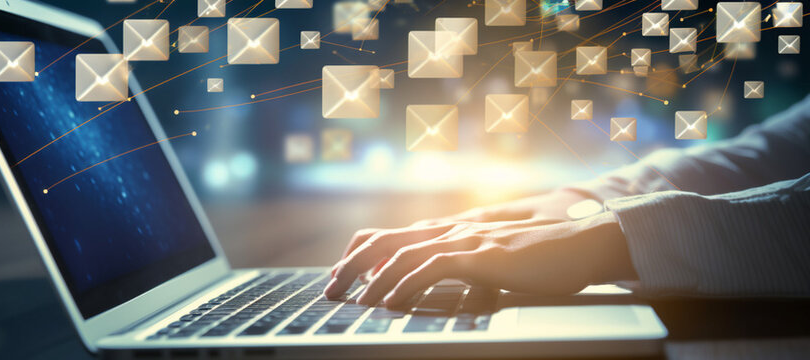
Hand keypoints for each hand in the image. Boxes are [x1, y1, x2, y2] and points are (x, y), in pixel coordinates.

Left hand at [333, 189, 595, 280]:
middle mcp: (451, 230)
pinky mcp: (482, 255)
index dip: (360, 253)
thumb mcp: (494, 262)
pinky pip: (434, 267)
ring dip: (372, 277)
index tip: (340, 274)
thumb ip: (466, 269)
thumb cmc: (544, 255)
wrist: (584, 240)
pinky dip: (407, 283)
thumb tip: (444, 288)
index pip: (391, 235)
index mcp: (451, 231)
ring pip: (402, 252)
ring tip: (354, 300)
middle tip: (329, 289)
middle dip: (351, 265)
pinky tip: (393, 302)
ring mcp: (466, 240)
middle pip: (386, 240)